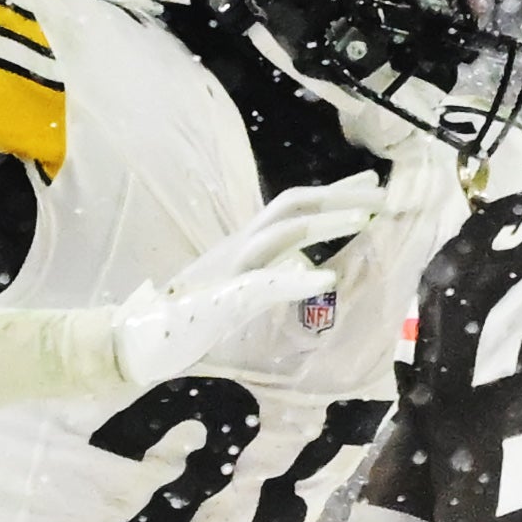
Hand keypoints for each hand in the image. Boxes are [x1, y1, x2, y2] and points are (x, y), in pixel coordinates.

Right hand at [108, 179, 384, 386]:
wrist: (137, 339)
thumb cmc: (188, 318)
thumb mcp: (240, 290)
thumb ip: (272, 275)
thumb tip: (308, 266)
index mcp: (245, 244)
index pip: (295, 206)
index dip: (335, 192)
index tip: (372, 181)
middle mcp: (239, 246)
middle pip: (294, 205)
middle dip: (341, 195)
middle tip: (385, 193)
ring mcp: (230, 270)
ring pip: (281, 233)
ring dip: (325, 222)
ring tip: (365, 217)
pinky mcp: (220, 300)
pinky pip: (260, 283)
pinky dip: (294, 279)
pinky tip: (324, 278)